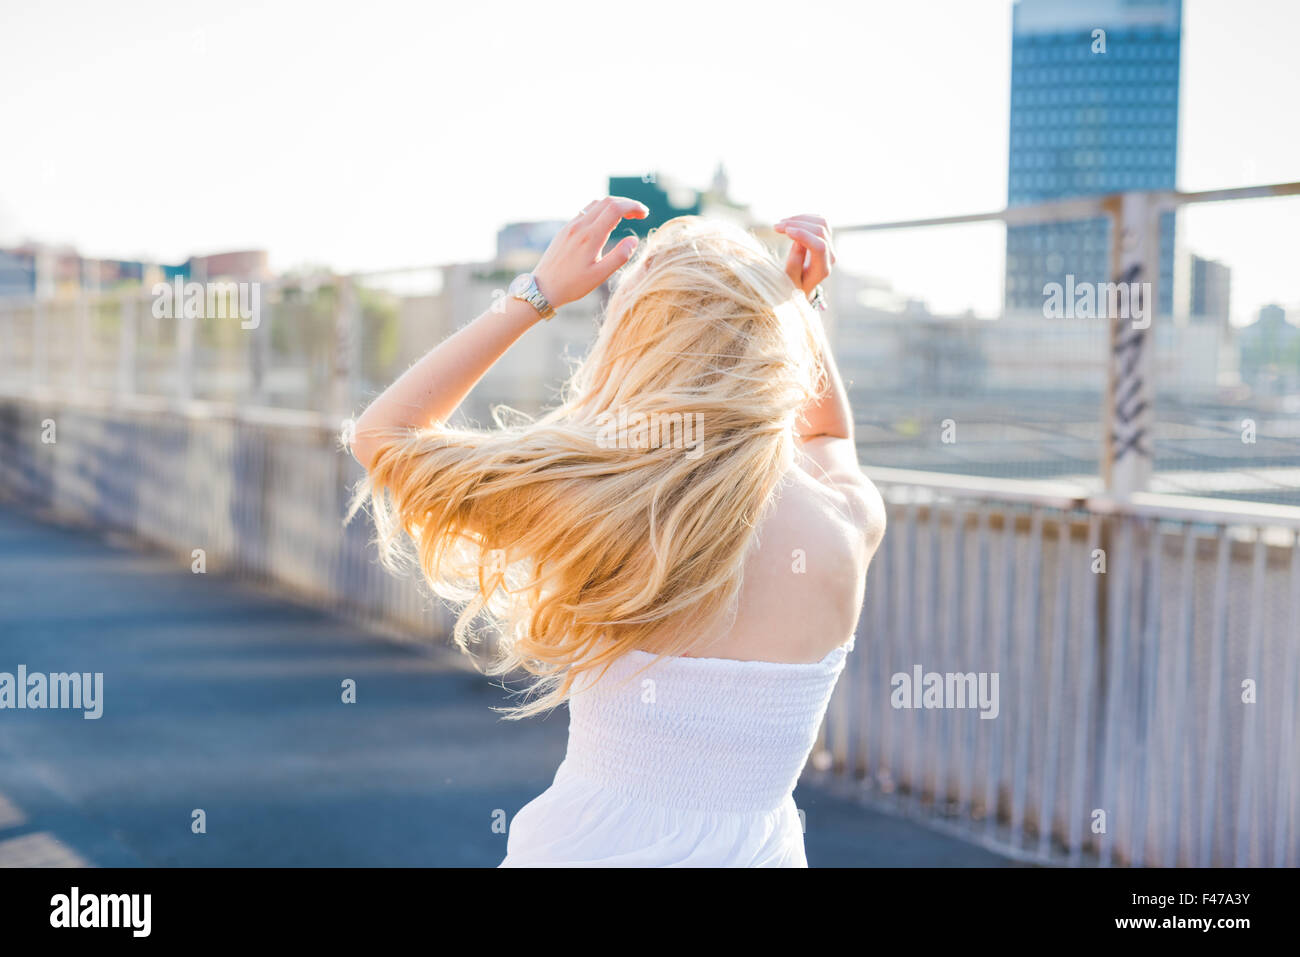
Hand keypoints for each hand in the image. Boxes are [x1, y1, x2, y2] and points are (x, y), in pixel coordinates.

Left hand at [532, 196, 648, 308]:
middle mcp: (579, 226)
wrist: (543, 287)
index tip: (644, 214)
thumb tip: (634, 240)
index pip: (615, 208)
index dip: (633, 206)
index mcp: (590, 236)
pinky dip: (601, 210)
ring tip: (626, 216)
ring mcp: (571, 226)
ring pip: (596, 204)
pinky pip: (586, 211)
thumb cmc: (572, 285)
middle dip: (626, 203)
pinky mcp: (565, 229)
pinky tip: (606, 222)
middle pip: (607, 201)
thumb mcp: (600, 276)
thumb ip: (619, 257)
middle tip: (640, 214)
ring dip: (613, 205)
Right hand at [773, 214, 835, 296]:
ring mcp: (830, 246)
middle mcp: (830, 256)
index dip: (804, 235)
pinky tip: (789, 222)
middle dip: (798, 224)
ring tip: (781, 224)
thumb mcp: (788, 282)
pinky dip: (804, 218)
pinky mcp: (826, 238)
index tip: (786, 232)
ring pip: (821, 222)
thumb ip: (794, 265)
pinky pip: (819, 220)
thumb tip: (799, 241)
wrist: (801, 287)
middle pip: (820, 231)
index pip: (819, 247)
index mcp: (822, 270)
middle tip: (776, 227)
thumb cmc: (792, 288)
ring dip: (800, 219)